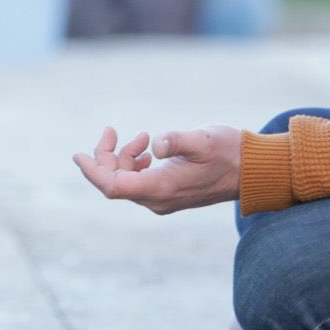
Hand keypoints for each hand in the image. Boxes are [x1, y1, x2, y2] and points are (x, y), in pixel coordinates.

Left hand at [72, 123, 241, 214]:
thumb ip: (177, 141)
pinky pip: (138, 182)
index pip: (112, 186)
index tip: (77, 154)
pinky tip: (144, 149)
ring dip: (122, 158)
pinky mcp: (168, 194)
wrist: (252, 170)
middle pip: (114, 183)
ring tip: (140, 136)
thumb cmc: (229, 151)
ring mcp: (163, 199)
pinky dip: (134, 164)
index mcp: (162, 188)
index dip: (92, 170)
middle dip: (106, 157)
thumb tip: (155, 144)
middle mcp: (158, 199)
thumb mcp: (203, 139)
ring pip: (125, 181)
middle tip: (112, 130)